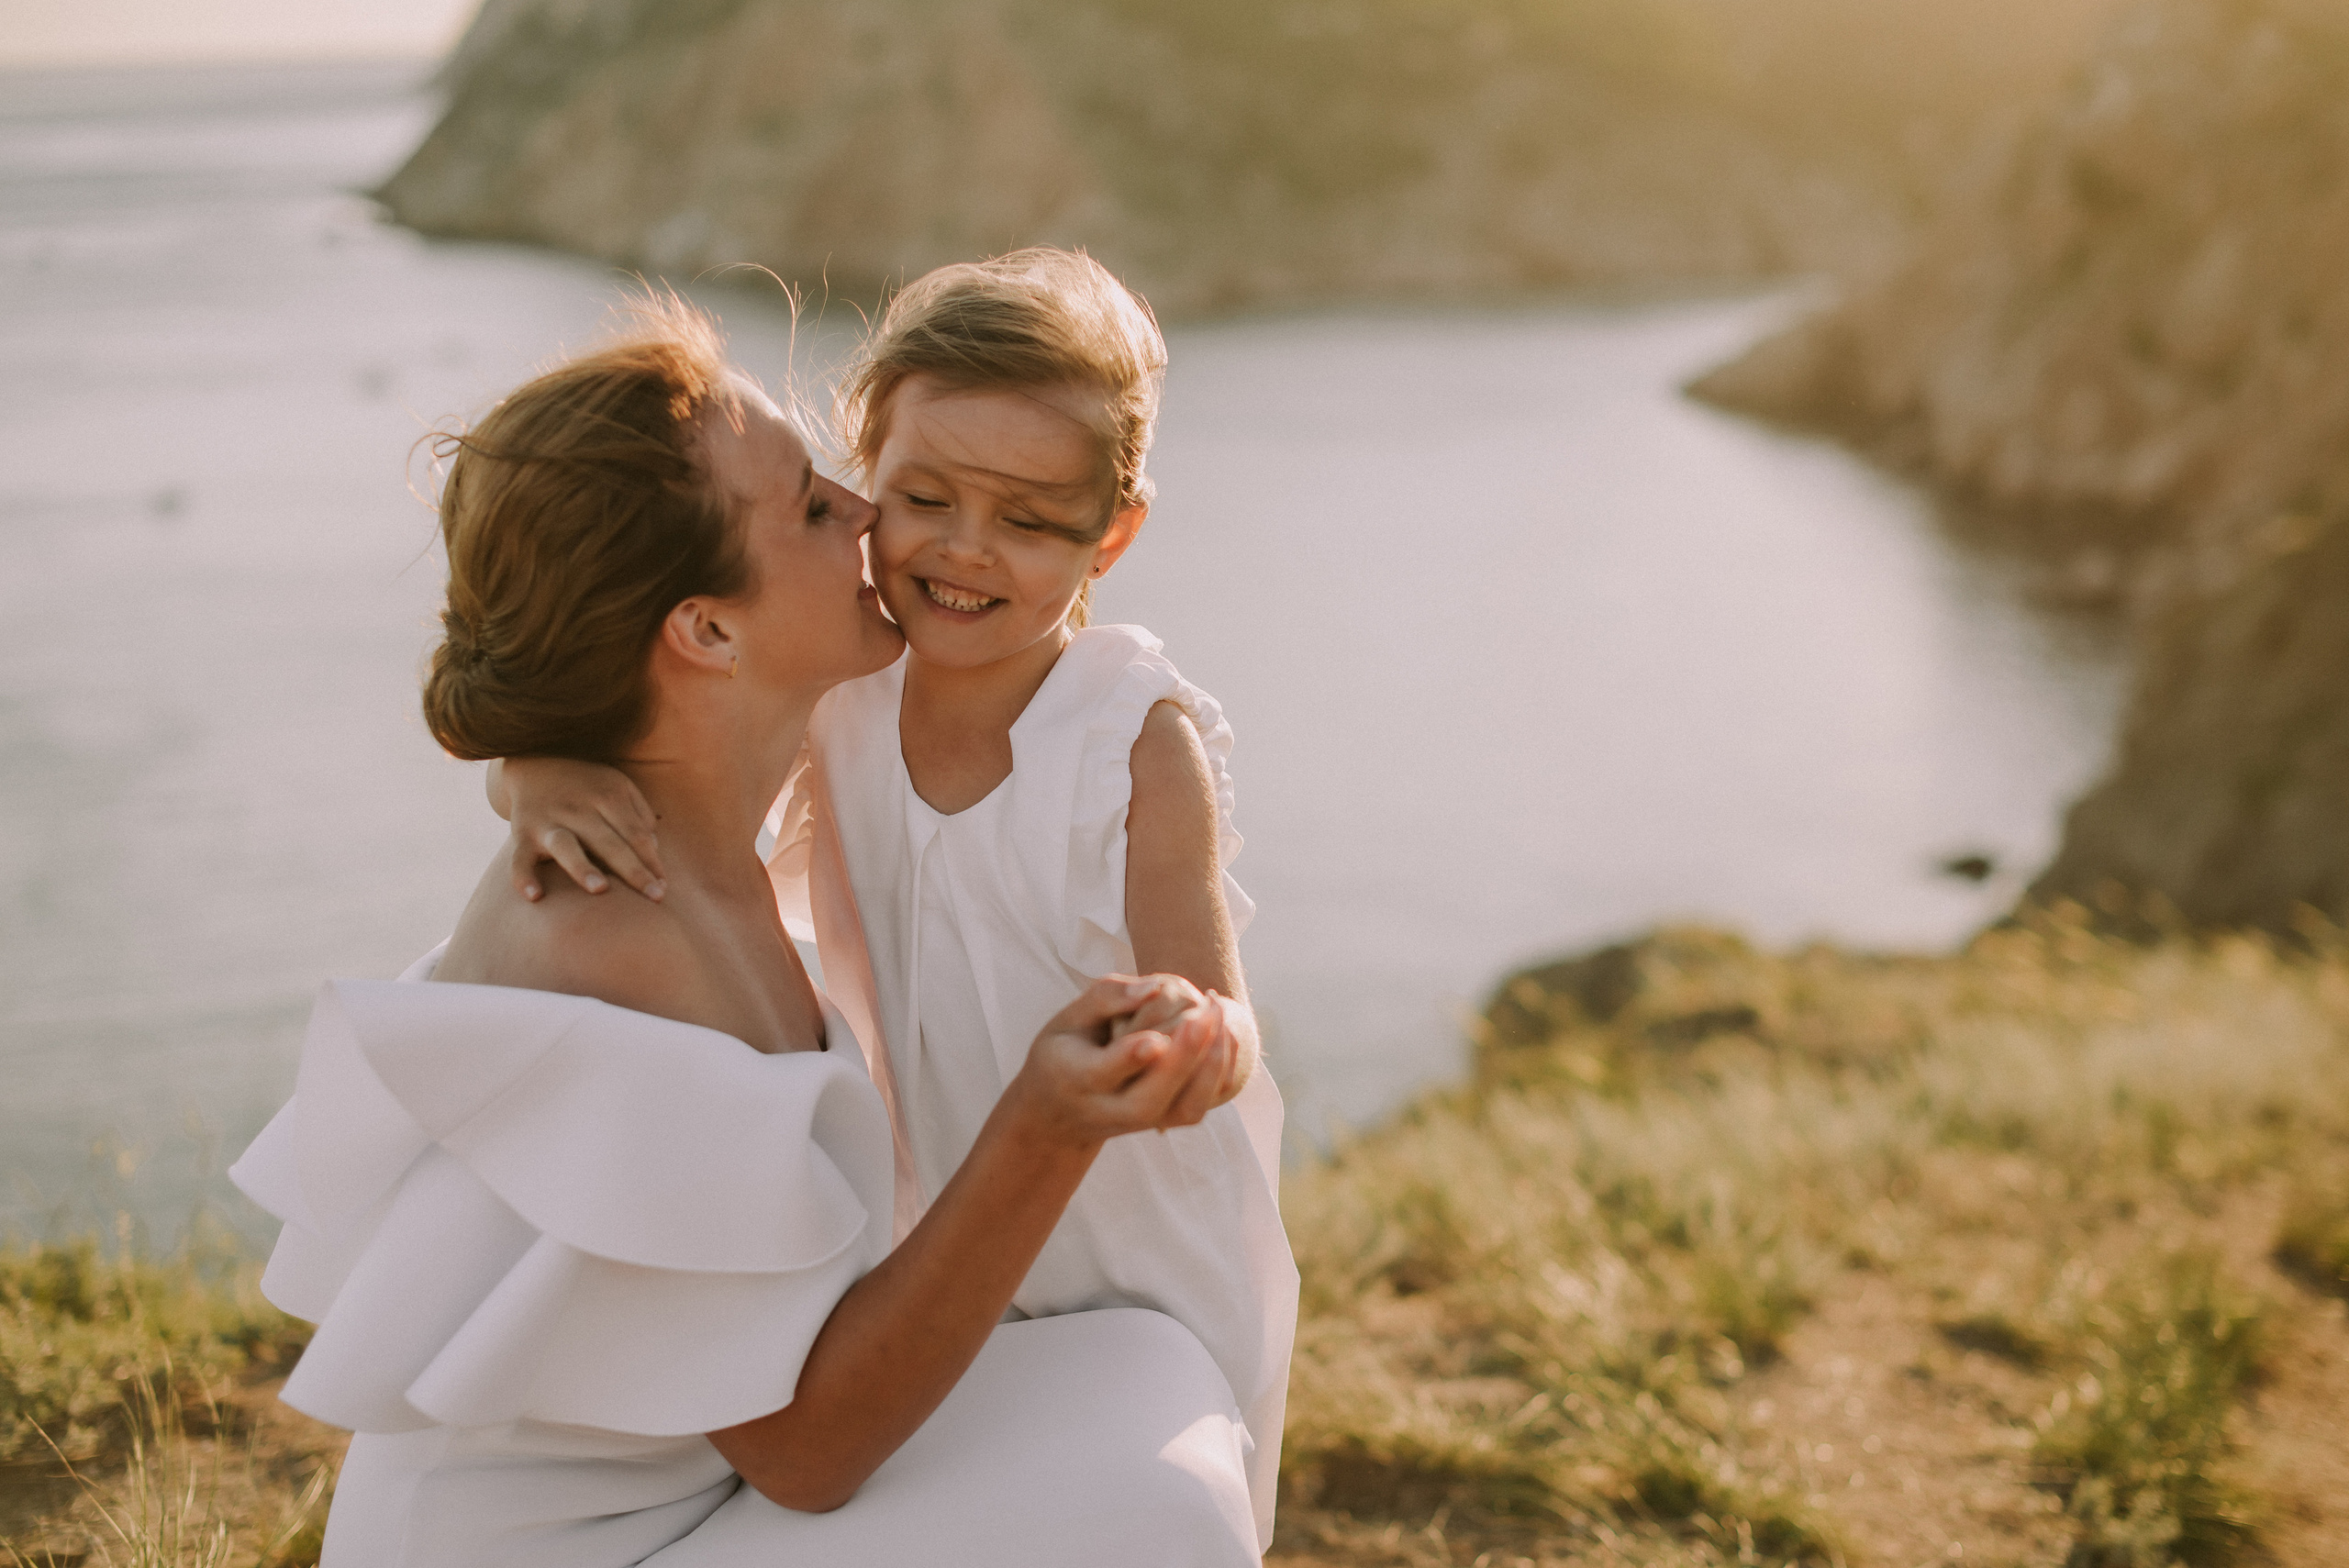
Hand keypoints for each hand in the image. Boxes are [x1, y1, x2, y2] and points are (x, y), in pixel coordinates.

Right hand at [499, 756, 666, 901]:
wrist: (534, 759)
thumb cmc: (587, 784)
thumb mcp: (618, 786)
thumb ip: (640, 815)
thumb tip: (653, 849)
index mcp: (607, 796)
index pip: (636, 834)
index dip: (652, 861)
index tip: (664, 888)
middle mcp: (578, 809)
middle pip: (610, 843)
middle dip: (634, 871)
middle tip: (655, 896)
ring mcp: (548, 821)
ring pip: (565, 846)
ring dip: (581, 867)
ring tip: (599, 890)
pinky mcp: (521, 834)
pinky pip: (518, 859)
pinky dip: (523, 877)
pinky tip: (535, 897)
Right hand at [1004, 976, 1225, 1147]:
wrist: (1059, 1112)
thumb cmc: (1064, 1051)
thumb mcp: (1067, 1019)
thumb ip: (1106, 998)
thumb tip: (1154, 987)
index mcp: (1076, 1079)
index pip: (1105, 1072)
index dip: (1131, 1057)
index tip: (1154, 1040)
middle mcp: (1108, 1111)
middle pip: (1149, 1099)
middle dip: (1182, 1058)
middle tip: (1205, 1013)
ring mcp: (1140, 1123)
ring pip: (1183, 1109)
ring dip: (1209, 1065)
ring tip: (1219, 1015)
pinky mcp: (1164, 1123)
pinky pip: (1200, 1107)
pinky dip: (1220, 1073)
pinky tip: (1225, 1034)